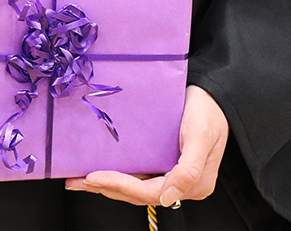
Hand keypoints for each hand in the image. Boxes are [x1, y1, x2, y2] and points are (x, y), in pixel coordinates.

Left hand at [65, 86, 228, 206]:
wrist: (214, 92)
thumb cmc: (209, 110)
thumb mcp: (201, 135)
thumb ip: (188, 169)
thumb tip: (168, 198)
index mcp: (193, 184)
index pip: (149, 193)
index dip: (119, 186)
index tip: (93, 177)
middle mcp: (181, 184)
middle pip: (139, 193)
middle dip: (106, 188)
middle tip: (76, 181)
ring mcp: (172, 174)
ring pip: (136, 186)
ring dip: (108, 184)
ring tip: (80, 180)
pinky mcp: (165, 162)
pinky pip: (139, 174)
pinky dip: (118, 174)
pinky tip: (101, 169)